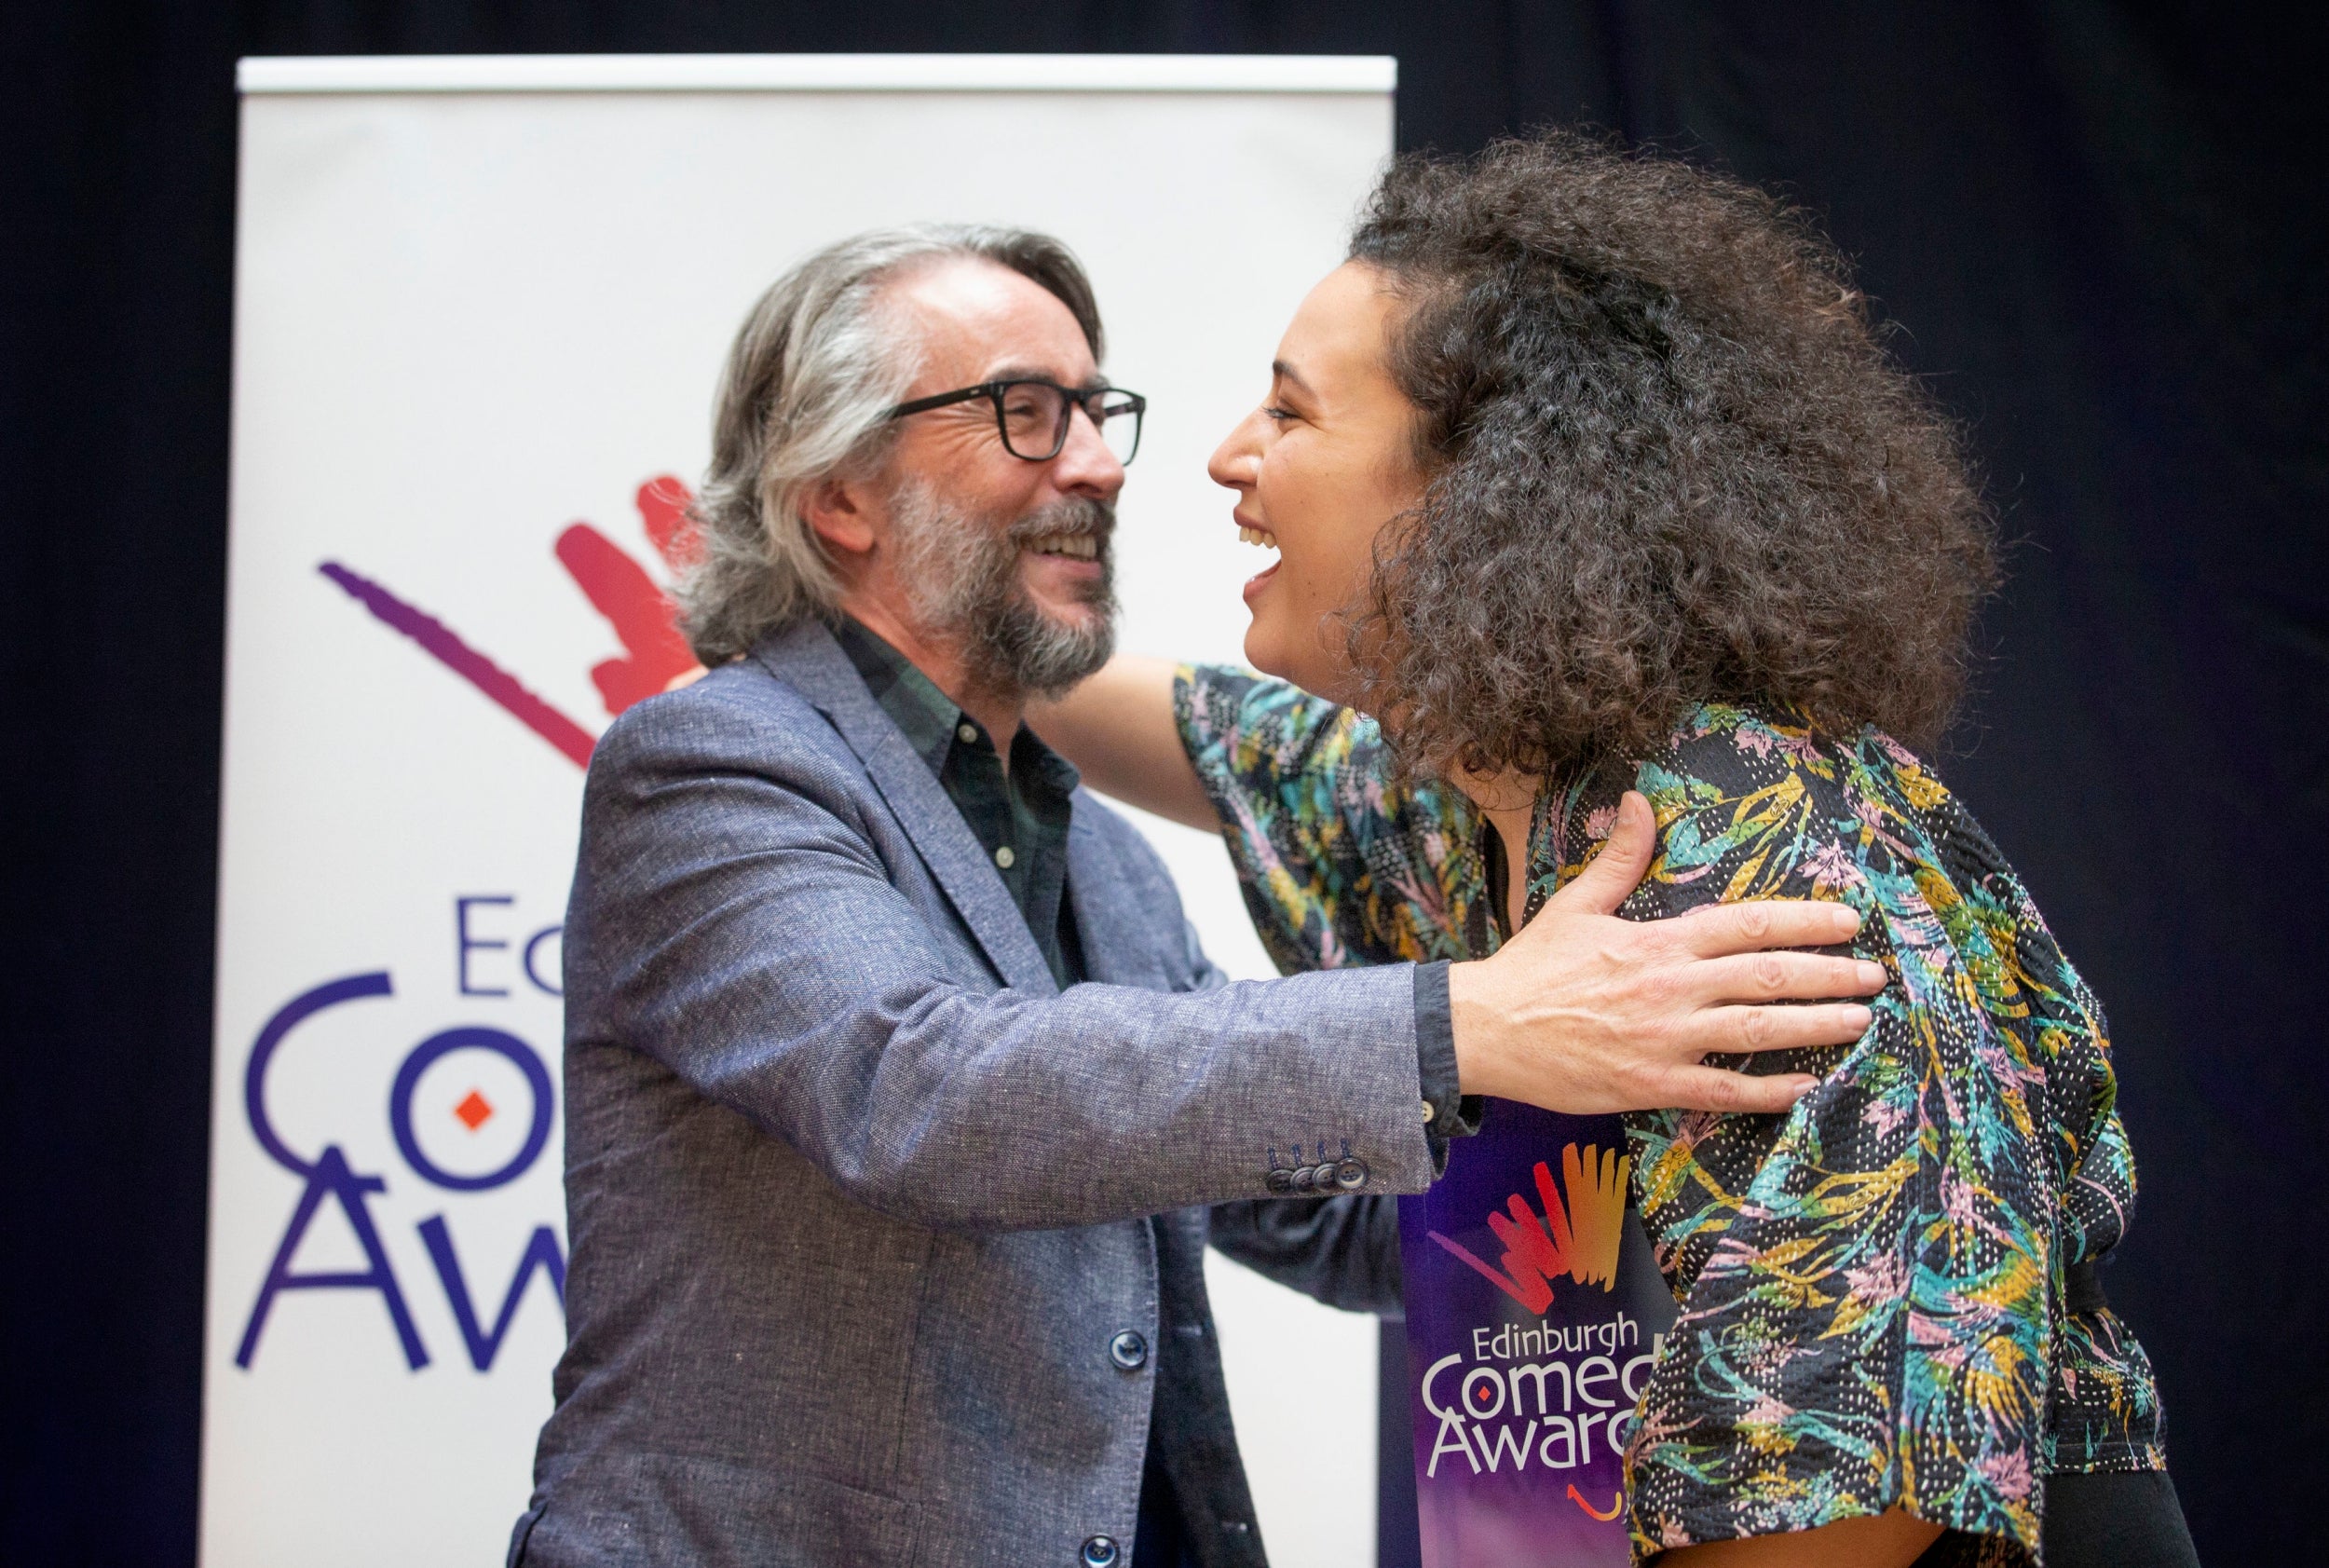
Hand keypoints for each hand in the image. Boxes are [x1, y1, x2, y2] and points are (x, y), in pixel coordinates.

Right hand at [1447, 791, 1882, 1114]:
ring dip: (1815, 1026)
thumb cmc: (1531, 967)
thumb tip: (1637, 801)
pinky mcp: (1652, 1083)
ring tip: (1860, 1022)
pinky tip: (1805, 1088)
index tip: (1848, 922)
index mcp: (1658, 940)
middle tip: (1874, 976)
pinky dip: (1769, 1091)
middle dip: (1830, 975)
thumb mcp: (1576, 904)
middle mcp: (1672, 987)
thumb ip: (1619, 857)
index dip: (1805, 922)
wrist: (1486, 1030)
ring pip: (1758, 1031)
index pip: (1748, 924)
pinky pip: (1723, 1089)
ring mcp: (1665, 1039)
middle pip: (1768, 976)